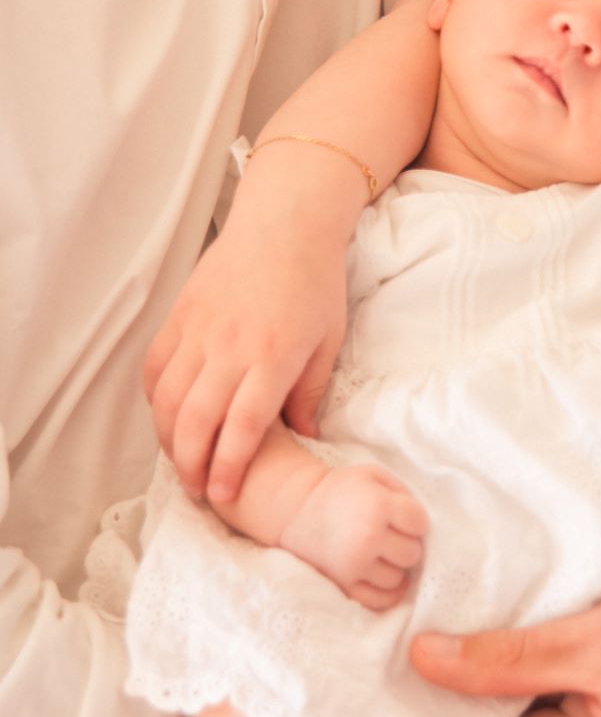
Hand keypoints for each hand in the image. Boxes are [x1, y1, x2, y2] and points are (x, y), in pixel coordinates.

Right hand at [144, 186, 352, 503]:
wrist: (285, 222)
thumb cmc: (315, 281)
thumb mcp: (329, 339)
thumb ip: (311, 391)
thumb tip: (303, 437)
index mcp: (273, 355)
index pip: (243, 425)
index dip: (230, 466)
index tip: (224, 494)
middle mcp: (229, 346)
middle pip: (196, 420)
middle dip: (192, 464)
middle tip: (199, 490)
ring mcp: (198, 329)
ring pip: (167, 399)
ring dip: (169, 439)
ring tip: (181, 461)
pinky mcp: (179, 315)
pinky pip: (155, 368)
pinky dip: (156, 399)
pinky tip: (169, 416)